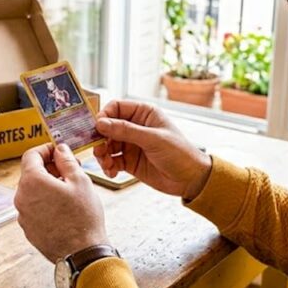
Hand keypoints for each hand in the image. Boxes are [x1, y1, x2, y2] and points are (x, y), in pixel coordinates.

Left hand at [15, 143, 109, 262]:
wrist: (82, 253)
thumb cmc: (83, 218)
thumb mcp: (80, 181)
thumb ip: (66, 161)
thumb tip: (60, 149)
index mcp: (32, 182)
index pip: (31, 155)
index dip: (45, 149)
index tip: (57, 150)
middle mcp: (21, 198)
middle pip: (30, 173)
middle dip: (49, 168)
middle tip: (69, 169)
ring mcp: (23, 215)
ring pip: (32, 192)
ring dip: (47, 185)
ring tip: (69, 190)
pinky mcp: (28, 229)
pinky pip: (34, 208)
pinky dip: (45, 202)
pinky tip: (63, 207)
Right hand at [93, 100, 211, 199]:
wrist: (191, 179)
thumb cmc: (179, 153)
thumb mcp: (153, 139)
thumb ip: (126, 131)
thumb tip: (101, 123)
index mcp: (144, 113)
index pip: (116, 107)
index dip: (104, 116)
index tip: (96, 128)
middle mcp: (135, 127)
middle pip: (108, 128)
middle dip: (100, 139)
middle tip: (98, 151)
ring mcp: (132, 144)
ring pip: (107, 145)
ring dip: (102, 155)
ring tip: (106, 164)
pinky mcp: (130, 161)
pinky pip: (112, 161)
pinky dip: (108, 166)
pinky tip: (112, 172)